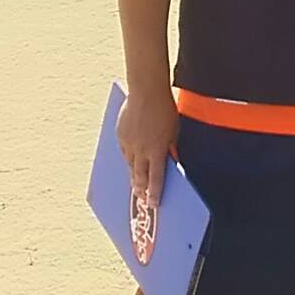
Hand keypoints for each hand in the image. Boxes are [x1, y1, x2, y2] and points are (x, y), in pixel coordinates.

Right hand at [117, 84, 177, 207]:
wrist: (146, 90)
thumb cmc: (165, 109)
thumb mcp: (174, 131)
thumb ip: (171, 147)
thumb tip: (172, 160)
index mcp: (157, 150)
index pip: (155, 179)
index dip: (154, 194)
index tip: (153, 204)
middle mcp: (141, 150)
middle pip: (139, 176)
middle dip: (140, 189)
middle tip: (141, 198)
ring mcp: (128, 143)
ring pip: (129, 165)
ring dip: (133, 175)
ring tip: (136, 183)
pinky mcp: (120, 134)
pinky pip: (123, 151)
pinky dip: (128, 158)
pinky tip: (131, 160)